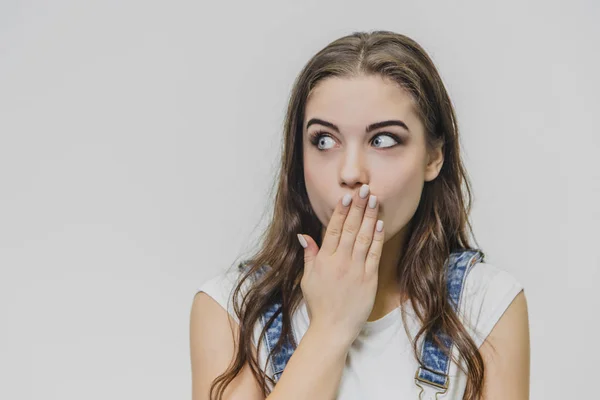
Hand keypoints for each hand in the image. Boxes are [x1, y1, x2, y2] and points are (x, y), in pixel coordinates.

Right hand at [297, 184, 383, 346]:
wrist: (333, 328)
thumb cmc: (319, 305)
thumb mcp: (308, 279)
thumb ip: (309, 255)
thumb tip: (304, 236)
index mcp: (324, 260)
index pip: (333, 230)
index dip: (340, 211)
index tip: (345, 196)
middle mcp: (340, 262)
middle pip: (349, 228)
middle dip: (357, 207)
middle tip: (363, 189)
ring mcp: (355, 269)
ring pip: (363, 237)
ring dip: (369, 217)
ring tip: (373, 199)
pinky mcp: (369, 278)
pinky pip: (374, 253)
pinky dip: (377, 237)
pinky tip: (379, 223)